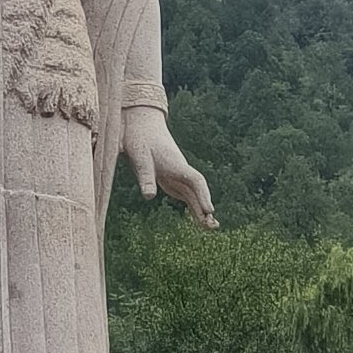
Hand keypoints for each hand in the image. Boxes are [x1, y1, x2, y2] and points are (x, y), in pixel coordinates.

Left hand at [123, 107, 217, 227]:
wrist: (140, 123)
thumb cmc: (138, 138)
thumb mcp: (139, 157)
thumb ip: (145, 176)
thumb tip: (149, 196)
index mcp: (176, 164)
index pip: (195, 181)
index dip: (203, 195)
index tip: (209, 210)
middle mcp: (181, 170)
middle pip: (198, 190)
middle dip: (205, 208)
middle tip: (213, 228)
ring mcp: (177, 175)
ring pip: (193, 194)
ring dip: (201, 210)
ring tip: (210, 229)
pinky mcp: (171, 178)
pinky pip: (186, 195)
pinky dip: (193, 207)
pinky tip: (199, 220)